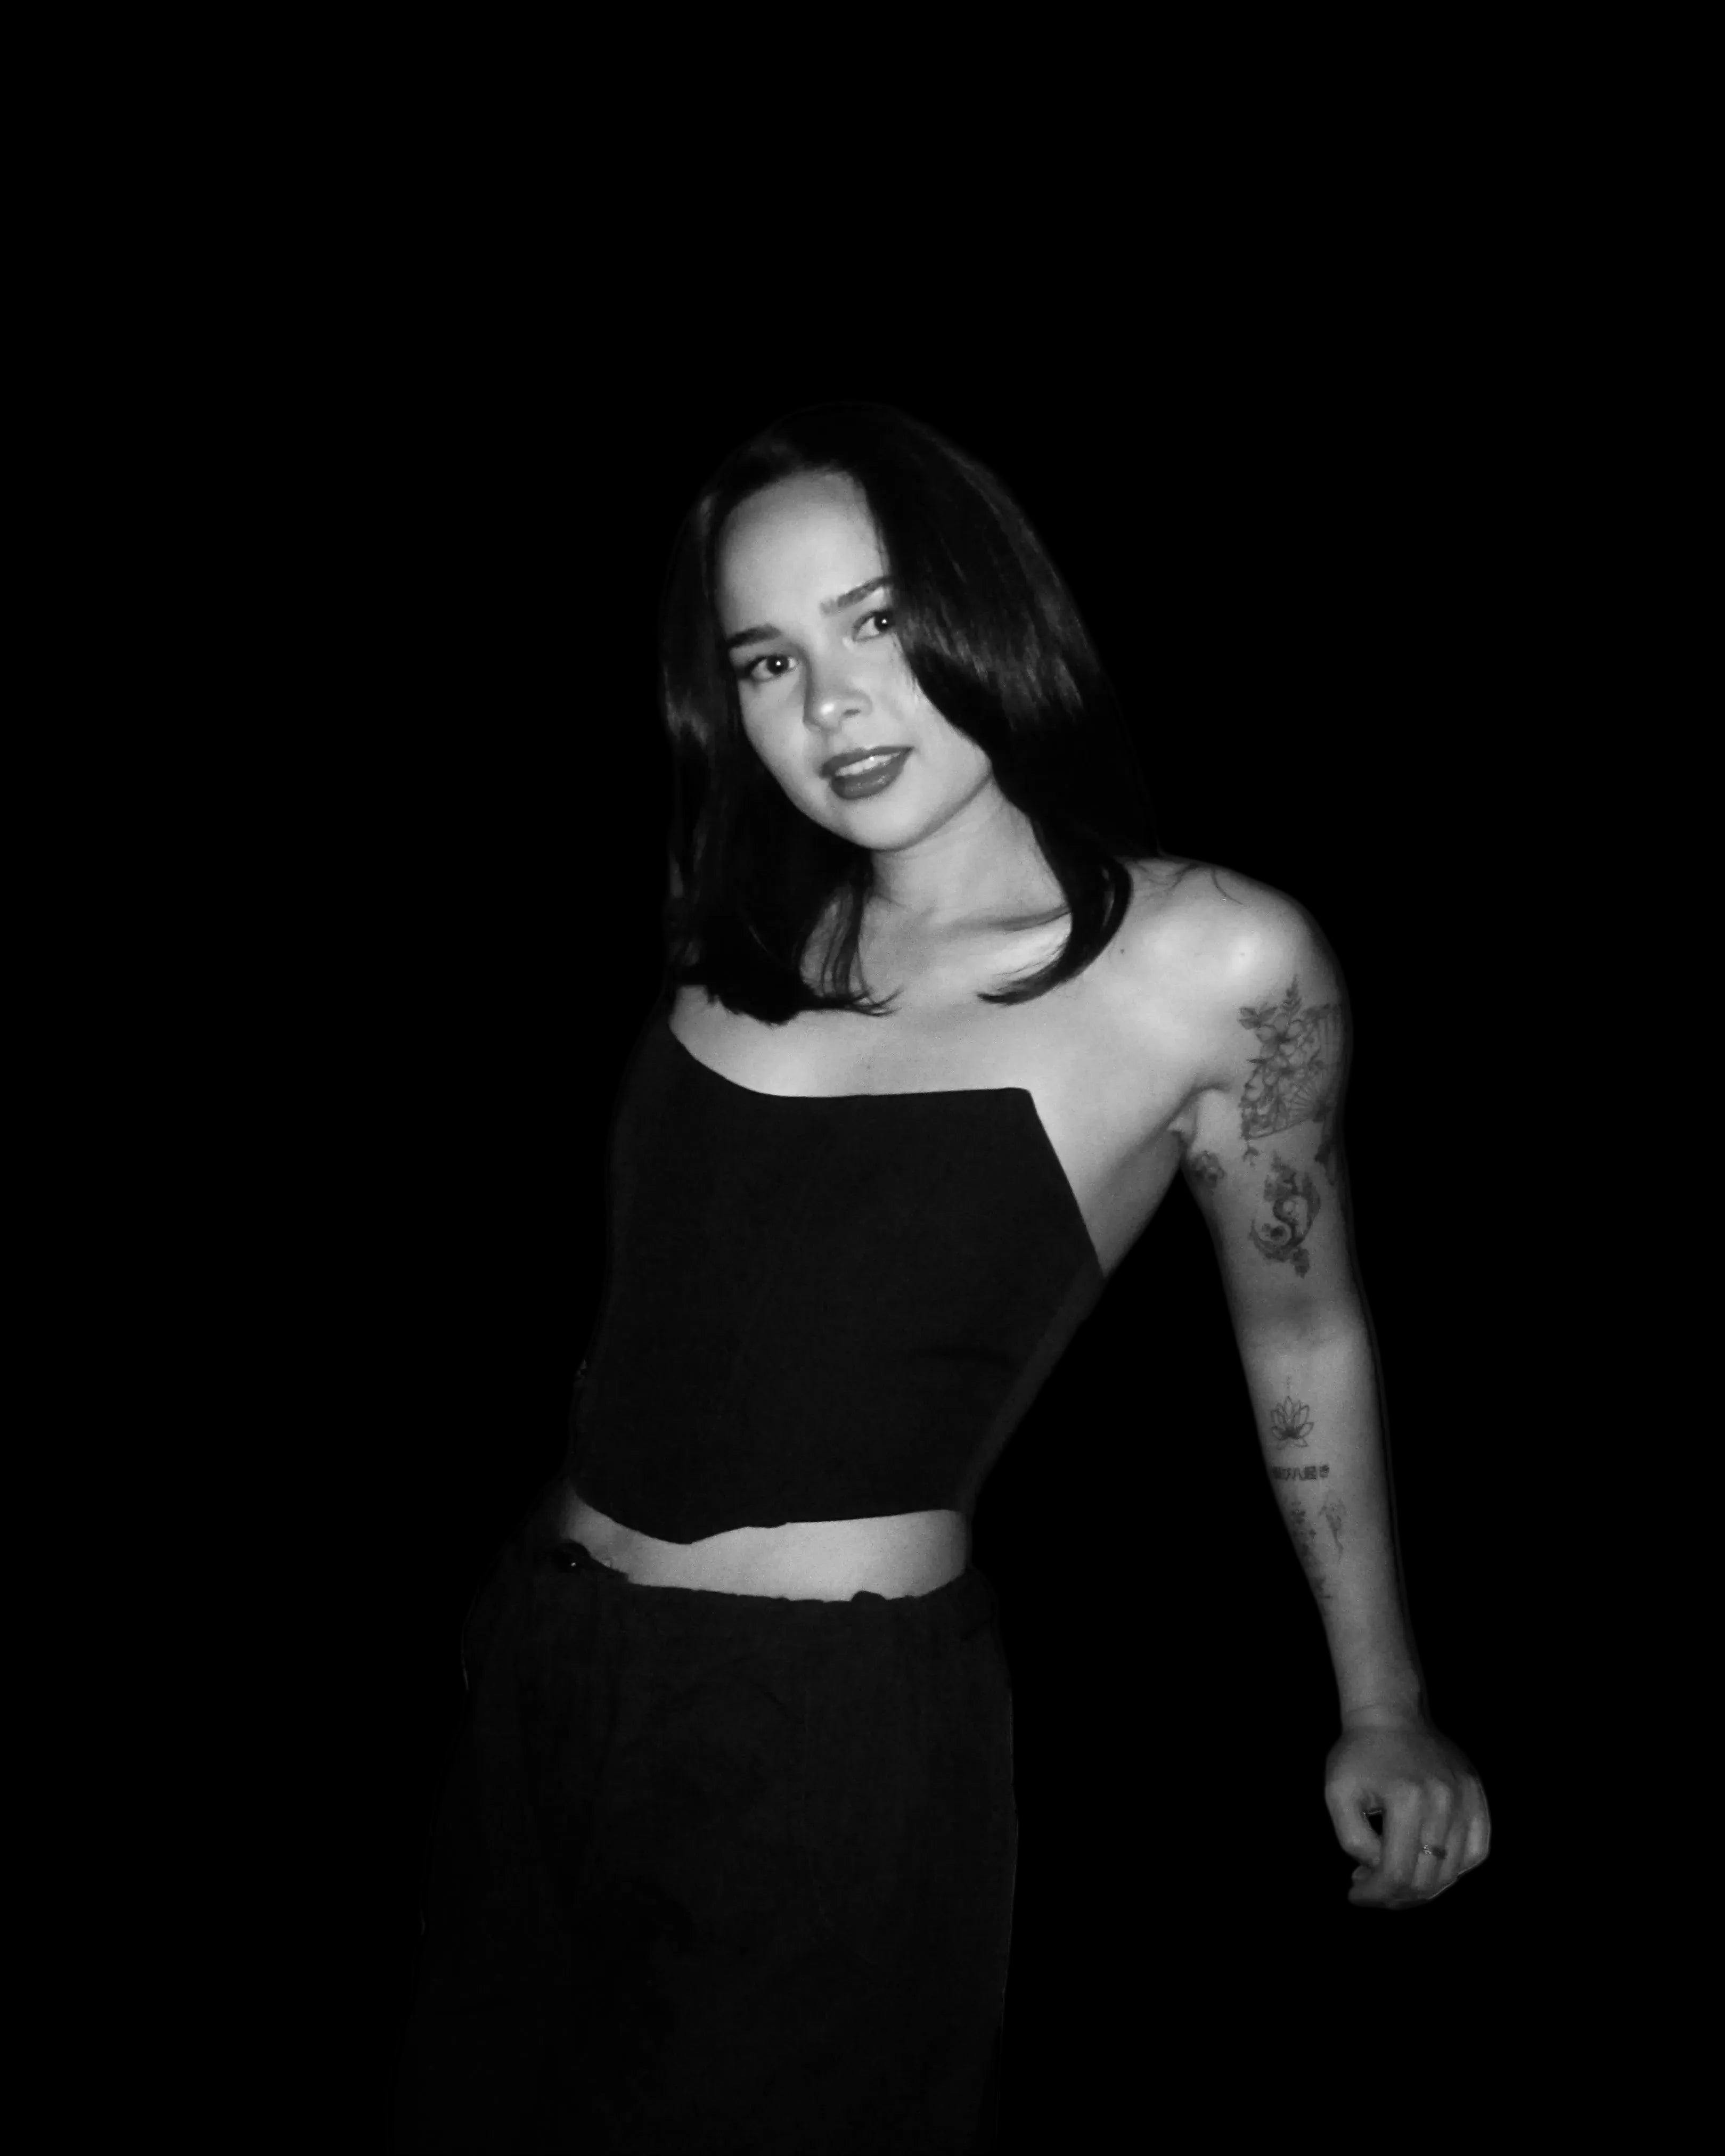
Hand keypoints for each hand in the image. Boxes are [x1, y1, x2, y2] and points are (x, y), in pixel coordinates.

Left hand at [1324, 1721, 1490, 1908]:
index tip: (1355, 1894)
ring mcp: (1466, 1798)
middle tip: (1373, 1889)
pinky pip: (1476, 1850)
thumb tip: (1378, 1871)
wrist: (1391, 1714)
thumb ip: (1353, 1839)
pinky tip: (1428, 1865)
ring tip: (1396, 1880)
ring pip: (1454, 1871)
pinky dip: (1455, 1869)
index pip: (1397, 1872)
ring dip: (1424, 1888)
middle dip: (1395, 1896)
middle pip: (1427, 1878)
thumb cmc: (1359, 1754)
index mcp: (1407, 1800)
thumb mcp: (1337, 1793)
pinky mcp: (1478, 1796)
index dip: (1375, 1894)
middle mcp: (1443, 1801)